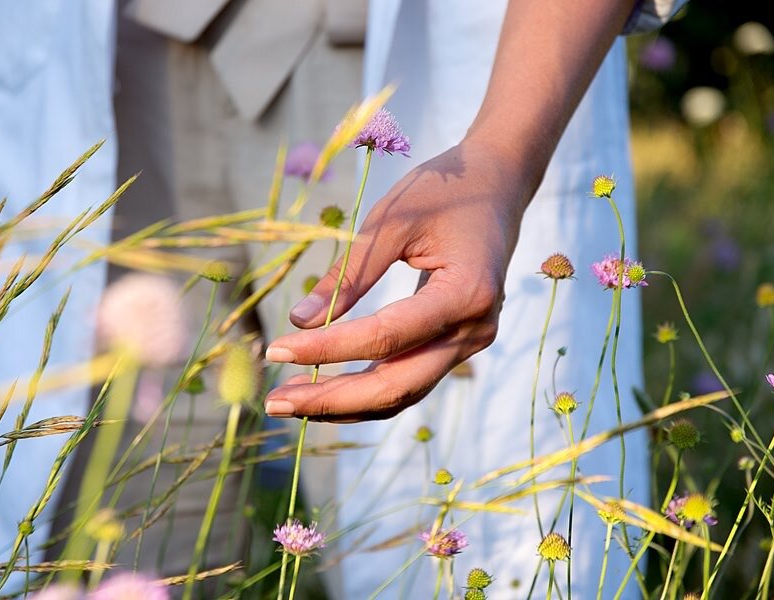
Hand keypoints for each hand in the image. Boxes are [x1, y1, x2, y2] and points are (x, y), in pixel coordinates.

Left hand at [263, 139, 527, 421]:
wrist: (497, 185)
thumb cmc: (444, 191)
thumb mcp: (390, 221)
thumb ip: (348, 275)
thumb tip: (298, 321)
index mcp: (465, 293)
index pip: (385, 337)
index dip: (328, 349)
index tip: (278, 349)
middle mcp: (474, 329)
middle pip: (397, 386)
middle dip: (332, 400)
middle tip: (275, 401)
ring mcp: (470, 342)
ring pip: (403, 394)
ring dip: (346, 404)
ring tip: (290, 400)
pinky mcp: (458, 344)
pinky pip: (410, 378)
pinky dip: (367, 390)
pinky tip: (326, 388)